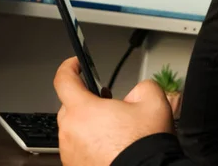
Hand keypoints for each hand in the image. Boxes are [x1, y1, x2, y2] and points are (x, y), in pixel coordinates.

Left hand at [53, 57, 173, 165]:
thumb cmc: (143, 143)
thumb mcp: (153, 100)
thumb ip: (142, 86)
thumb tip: (136, 92)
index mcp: (84, 110)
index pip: (64, 80)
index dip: (69, 67)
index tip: (75, 64)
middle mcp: (70, 132)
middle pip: (70, 106)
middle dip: (87, 100)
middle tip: (107, 101)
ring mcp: (70, 153)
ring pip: (74, 129)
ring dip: (89, 123)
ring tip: (114, 128)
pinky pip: (78, 148)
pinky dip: (90, 143)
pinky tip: (111, 144)